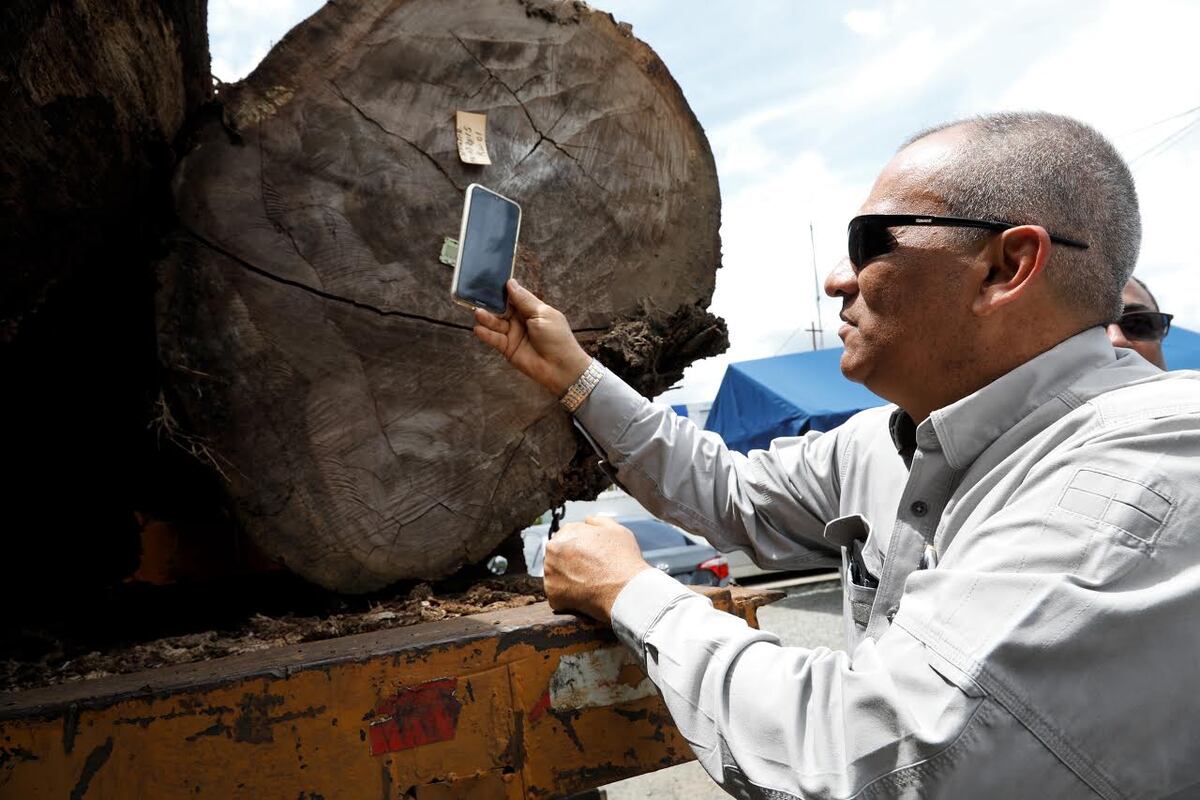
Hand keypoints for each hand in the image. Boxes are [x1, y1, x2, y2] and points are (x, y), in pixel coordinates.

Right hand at [473, 279, 592, 395]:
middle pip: (502, 309)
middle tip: (477, 296)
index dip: (503, 290)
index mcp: (531, 309)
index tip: (489, 282)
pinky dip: (486, 334)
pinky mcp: (508, 348)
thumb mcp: (542, 314)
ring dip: (486, 318)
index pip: (513, 296)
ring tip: (478, 312)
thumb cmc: (557, 338)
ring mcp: (513, 334)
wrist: (561, 367)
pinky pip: (494, 339)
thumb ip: (524, 300)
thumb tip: (510, 283)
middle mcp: (520, 320)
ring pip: (496, 323)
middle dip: (491, 303)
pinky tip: (479, 329)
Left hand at [544, 515, 652, 624]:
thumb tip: (588, 521)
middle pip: (559, 556)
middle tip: (590, 570)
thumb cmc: (623, 560)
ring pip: (556, 575)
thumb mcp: (615, 529)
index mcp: (565, 533)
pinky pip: (558, 594)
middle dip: (570, 562)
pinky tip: (584, 594)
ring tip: (588, 582)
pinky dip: (568, 596)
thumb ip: (597, 521)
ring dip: (567, 579)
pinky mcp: (553, 595)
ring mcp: (550, 574)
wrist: (625, 591)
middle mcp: (552, 551)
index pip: (566, 537)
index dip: (581, 547)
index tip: (591, 556)